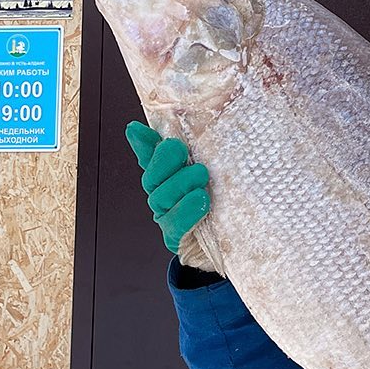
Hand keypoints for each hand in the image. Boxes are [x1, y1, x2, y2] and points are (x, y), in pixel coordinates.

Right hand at [125, 121, 221, 273]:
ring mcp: (167, 218)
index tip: (137, 129)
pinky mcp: (177, 240)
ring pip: (162, 199)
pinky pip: (176, 225)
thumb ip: (206, 153)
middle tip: (179, 147)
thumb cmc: (224, 208)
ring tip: (199, 174)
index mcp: (169, 179)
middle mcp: (163, 197)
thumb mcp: (219, 177)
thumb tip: (202, 121)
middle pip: (153, 178)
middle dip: (163, 161)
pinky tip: (201, 200)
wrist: (231, 247)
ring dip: (179, 184)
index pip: (150, 159)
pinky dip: (186, 211)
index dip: (143, 144)